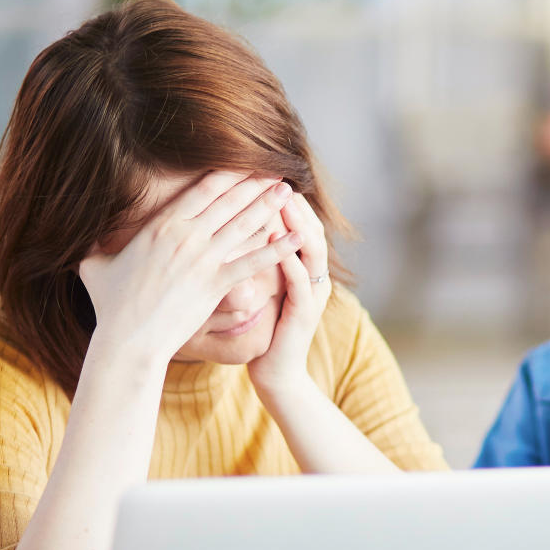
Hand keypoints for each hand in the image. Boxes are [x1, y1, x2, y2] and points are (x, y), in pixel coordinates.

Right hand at [78, 172, 301, 367]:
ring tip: (289, 190)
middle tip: (277, 167)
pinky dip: (278, 248)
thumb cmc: (111, 306)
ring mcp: (203, 259)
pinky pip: (253, 261)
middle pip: (228, 200)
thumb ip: (95, 244)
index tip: (245, 162)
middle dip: (254, 182)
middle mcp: (185, 236)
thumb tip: (81, 233)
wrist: (128, 340)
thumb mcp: (93, 265)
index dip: (227, 173)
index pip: (202, 190)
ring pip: (244, 224)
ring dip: (269, 204)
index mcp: (160, 225)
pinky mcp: (216, 284)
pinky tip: (298, 236)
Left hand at [247, 192, 330, 396]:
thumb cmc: (262, 330)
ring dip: (297, 225)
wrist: (275, 374)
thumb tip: (234, 225)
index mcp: (303, 269)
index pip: (298, 224)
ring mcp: (313, 296)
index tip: (263, 175)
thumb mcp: (261, 287)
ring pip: (312, 251)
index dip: (284, 200)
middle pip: (311, 229)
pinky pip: (300, 283)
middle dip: (294, 204)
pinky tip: (271, 244)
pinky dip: (288, 261)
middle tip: (276, 177)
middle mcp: (314, 278)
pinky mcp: (304, 316)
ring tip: (282, 202)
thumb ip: (256, 258)